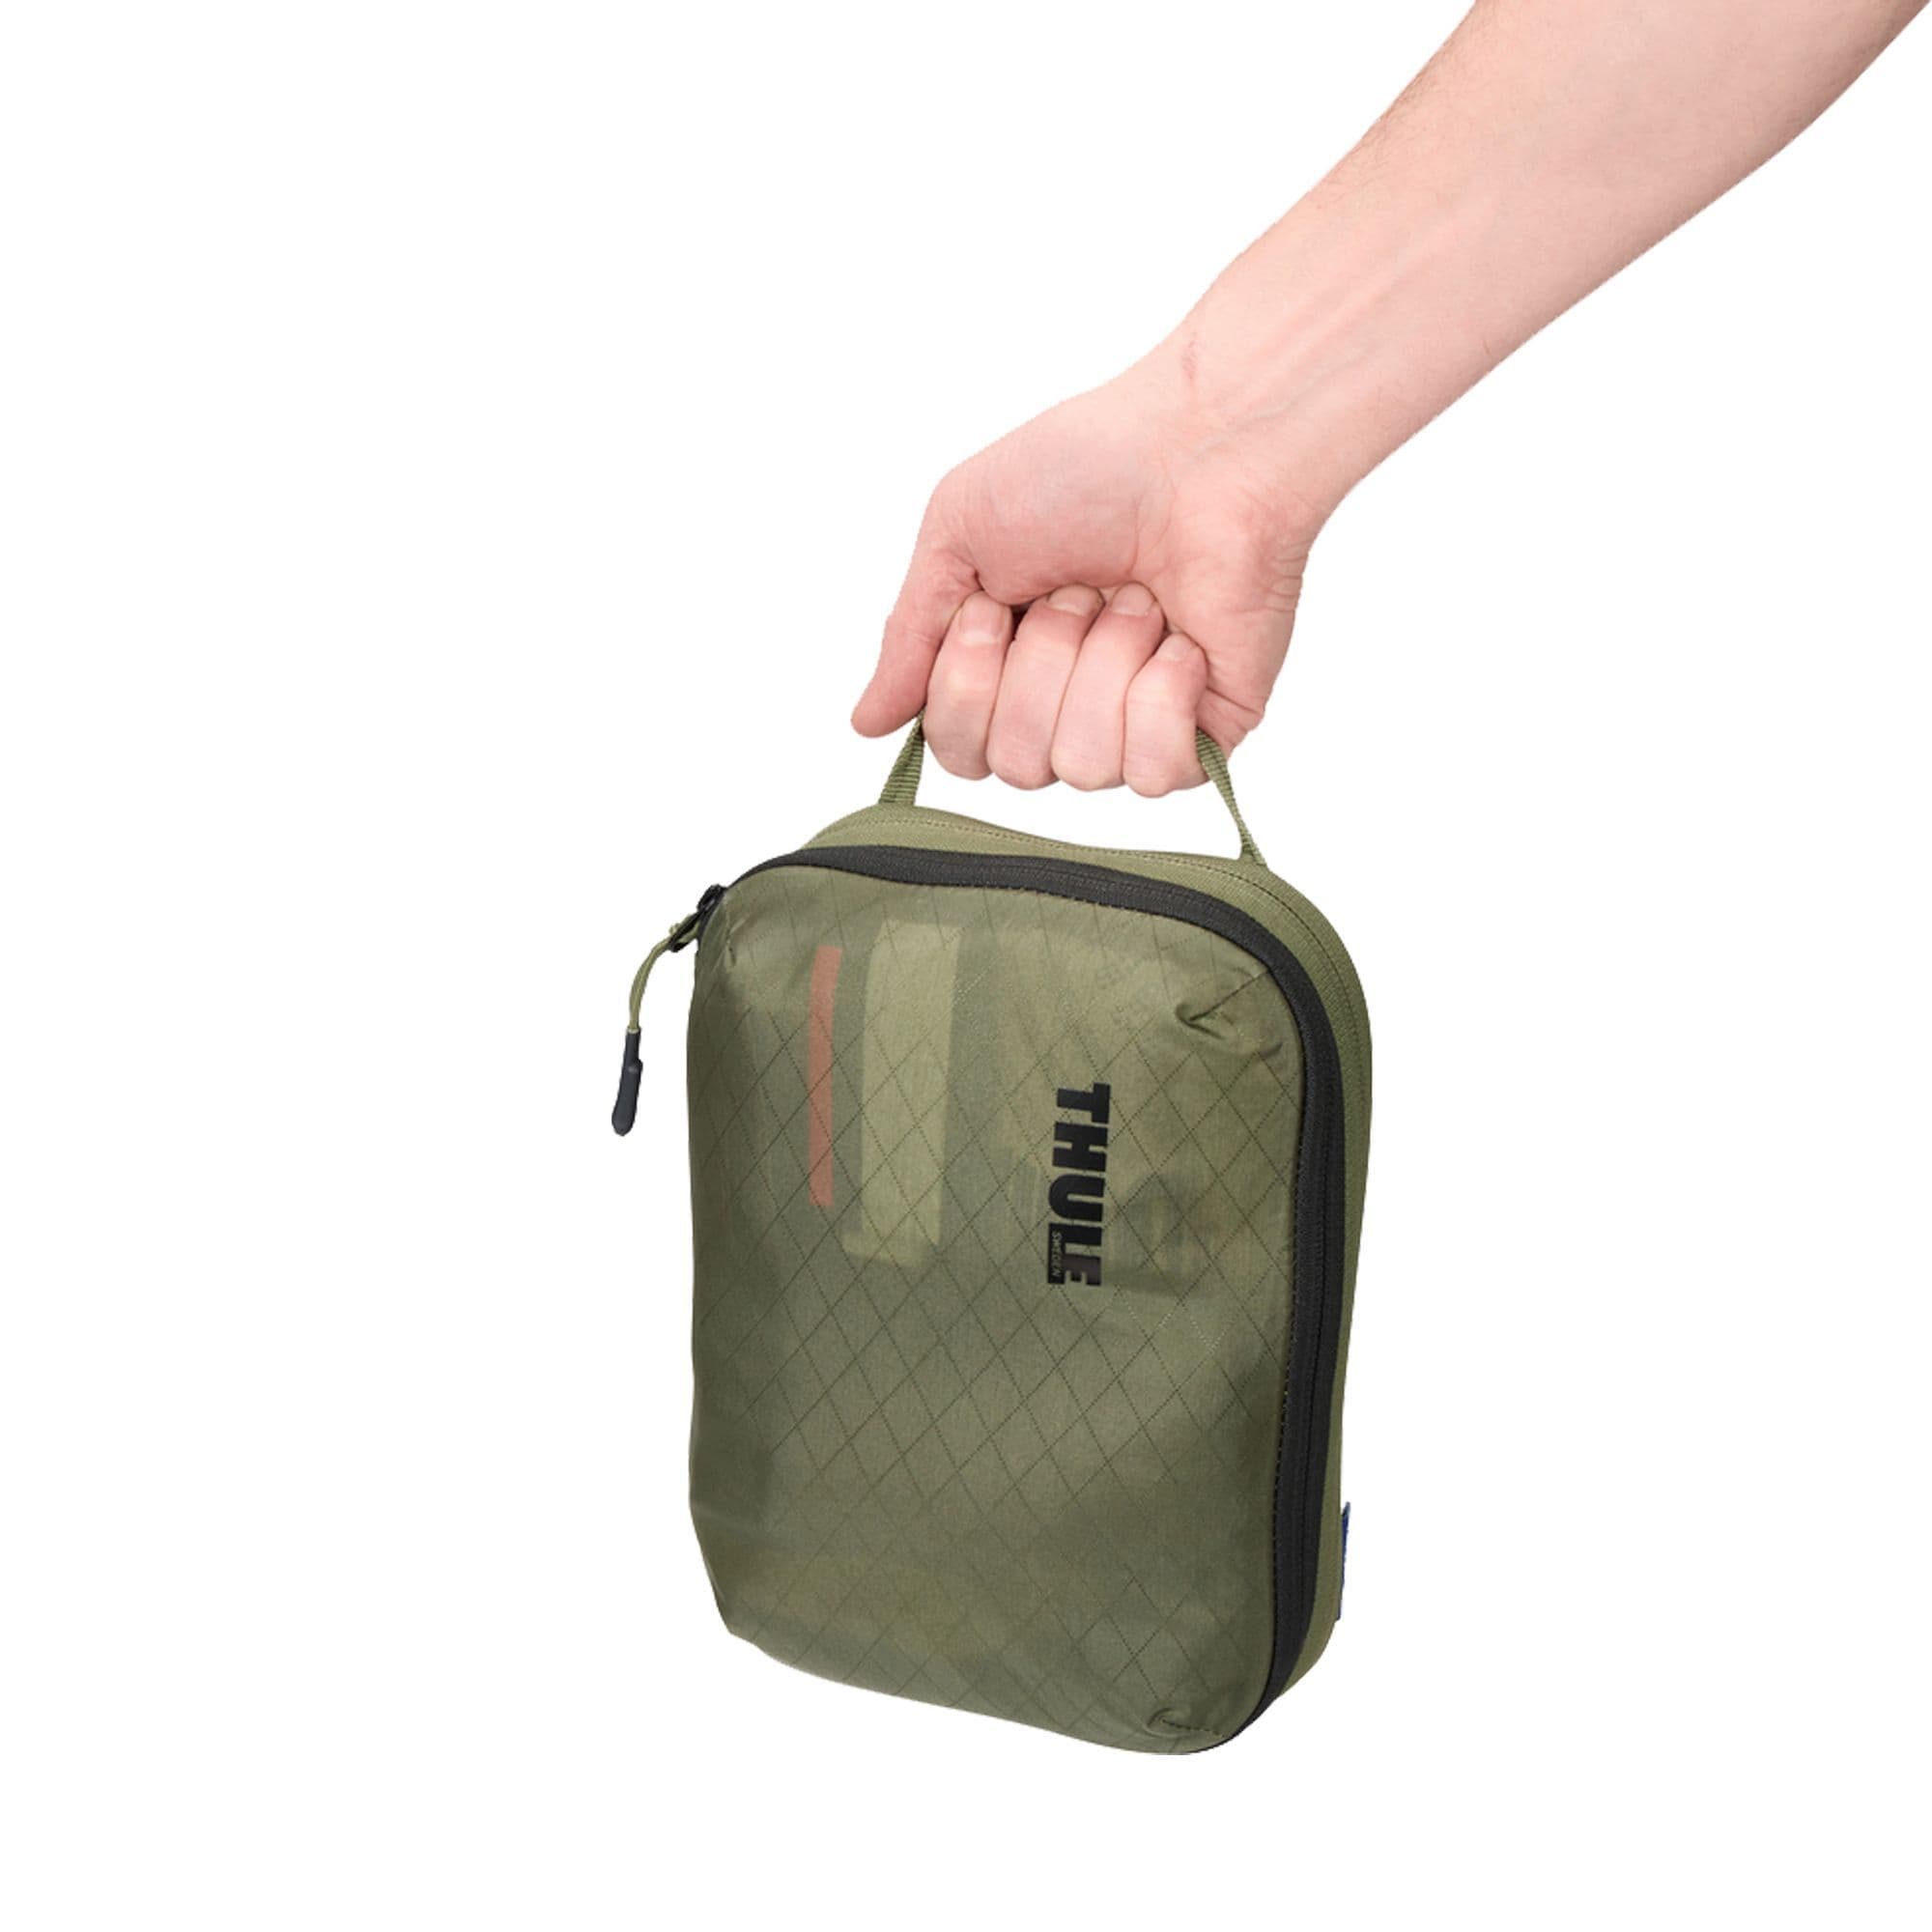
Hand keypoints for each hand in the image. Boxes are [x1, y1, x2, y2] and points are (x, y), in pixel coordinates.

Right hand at [850, 358, 1330, 794]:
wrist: (1199, 446)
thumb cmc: (1083, 467)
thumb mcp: (957, 535)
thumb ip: (909, 638)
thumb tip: (865, 724)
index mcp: (1003, 669)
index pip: (956, 750)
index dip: (965, 683)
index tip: (994, 601)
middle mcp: (1066, 708)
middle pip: (1015, 765)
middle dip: (1039, 666)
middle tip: (1077, 589)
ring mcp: (1137, 727)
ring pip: (1083, 767)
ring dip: (1102, 664)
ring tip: (1136, 597)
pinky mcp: (1205, 735)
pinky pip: (1155, 773)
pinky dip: (1161, 696)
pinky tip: (1181, 640)